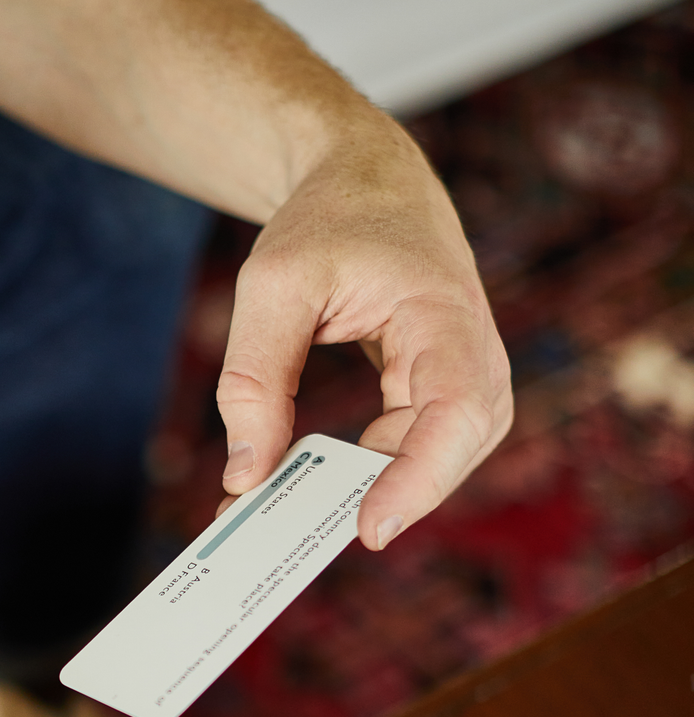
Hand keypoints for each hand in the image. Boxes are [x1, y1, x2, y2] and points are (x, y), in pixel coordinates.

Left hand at [213, 121, 511, 549]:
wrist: (363, 179)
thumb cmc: (324, 220)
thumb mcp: (270, 285)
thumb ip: (253, 381)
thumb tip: (244, 480)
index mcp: (444, 310)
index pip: (458, 408)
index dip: (422, 476)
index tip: (370, 527)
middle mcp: (471, 346)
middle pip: (463, 444)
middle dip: (398, 496)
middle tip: (315, 536)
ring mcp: (461, 370)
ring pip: (443, 455)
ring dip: (380, 488)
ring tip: (304, 513)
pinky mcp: (436, 388)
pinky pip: (415, 447)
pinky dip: (369, 473)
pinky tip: (314, 485)